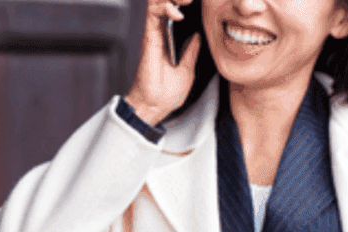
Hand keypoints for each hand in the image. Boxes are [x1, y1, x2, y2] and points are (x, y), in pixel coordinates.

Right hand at [125, 0, 201, 125]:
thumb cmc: (167, 94)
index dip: (181, 3)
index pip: (173, 12)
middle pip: (164, 3)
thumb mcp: (188, 70)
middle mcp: (159, 35)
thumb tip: (197, 38)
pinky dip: (165, 7)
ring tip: (186, 0)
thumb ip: (191, 52)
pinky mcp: (149, 38)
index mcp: (169, 42)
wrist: (156, 106)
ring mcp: (153, 35)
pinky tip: (177, 13)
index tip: (198, 2)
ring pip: (157, 3)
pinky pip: (152, 13)